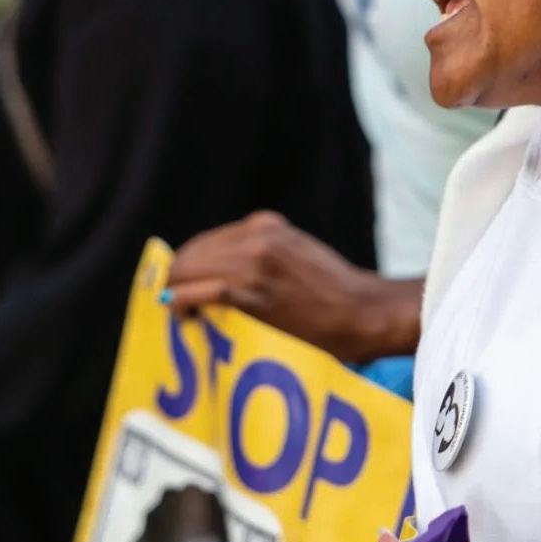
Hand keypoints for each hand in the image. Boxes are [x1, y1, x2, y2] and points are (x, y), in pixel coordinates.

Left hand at [166, 211, 420, 363]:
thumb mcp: (296, 254)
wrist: (362, 310)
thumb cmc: (332, 292)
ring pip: (190, 271)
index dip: (191, 265)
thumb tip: (215, 275)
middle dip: (178, 278)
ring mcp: (253, 262)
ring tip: (183, 316)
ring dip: (178, 293)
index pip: (208, 241)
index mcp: (266, 225)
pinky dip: (184, 303)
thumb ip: (261, 255)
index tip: (186, 286)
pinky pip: (200, 293)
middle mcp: (257, 236)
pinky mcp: (253, 291)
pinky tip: (185, 317)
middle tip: (179, 305)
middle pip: (193, 254)